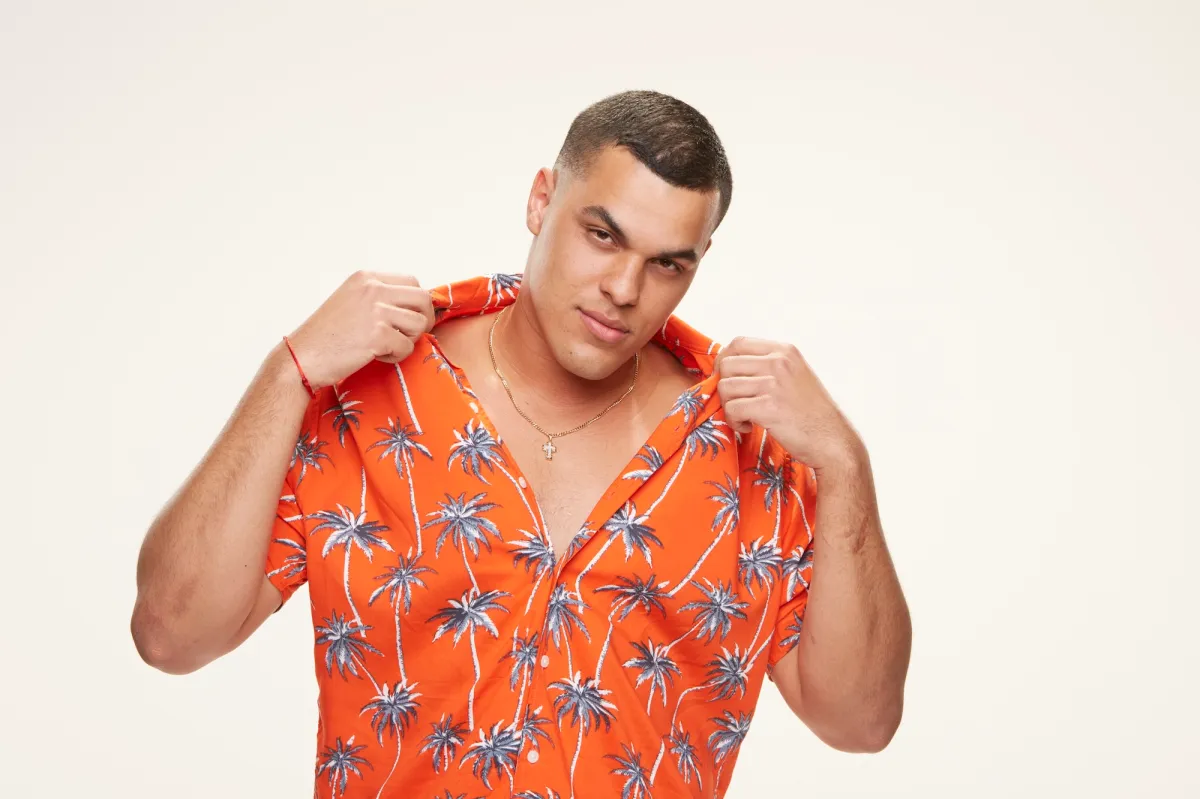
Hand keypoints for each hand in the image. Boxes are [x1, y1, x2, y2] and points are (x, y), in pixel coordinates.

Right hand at [285, 271, 435, 389]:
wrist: (301, 358)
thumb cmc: (327, 335)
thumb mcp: (352, 301)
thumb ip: (380, 296)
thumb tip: (418, 304)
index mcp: (366, 277)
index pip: (412, 281)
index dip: (417, 303)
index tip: (408, 319)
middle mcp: (372, 288)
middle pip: (423, 299)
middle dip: (423, 320)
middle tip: (408, 335)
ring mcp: (376, 310)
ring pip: (419, 323)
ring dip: (408, 339)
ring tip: (386, 346)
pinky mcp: (378, 334)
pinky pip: (407, 346)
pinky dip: (395, 356)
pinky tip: (375, 356)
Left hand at [715, 336, 861, 470]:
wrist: (833, 440)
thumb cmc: (811, 412)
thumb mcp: (795, 375)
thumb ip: (768, 365)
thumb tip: (728, 364)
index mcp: (785, 351)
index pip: (739, 342)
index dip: (724, 359)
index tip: (725, 378)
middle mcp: (779, 362)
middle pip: (726, 364)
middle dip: (723, 386)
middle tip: (736, 402)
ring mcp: (774, 384)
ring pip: (725, 387)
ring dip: (728, 406)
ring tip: (745, 417)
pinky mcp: (769, 407)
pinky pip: (731, 409)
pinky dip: (734, 421)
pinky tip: (748, 427)